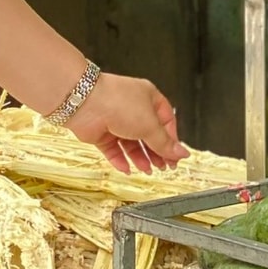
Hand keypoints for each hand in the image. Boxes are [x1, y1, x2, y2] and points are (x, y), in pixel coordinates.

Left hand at [67, 74, 187, 172]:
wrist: (85, 103)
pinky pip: (113, 149)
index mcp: (149, 99)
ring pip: (131, 144)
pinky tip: (127, 168)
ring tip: (147, 169)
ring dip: (140, 158)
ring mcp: (116, 121)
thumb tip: (182, 153)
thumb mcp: (150, 125)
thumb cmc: (118, 102)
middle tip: (163, 167)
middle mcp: (133, 109)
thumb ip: (165, 143)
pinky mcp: (101, 132)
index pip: (166, 122)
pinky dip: (120, 160)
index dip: (171, 140)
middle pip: (149, 135)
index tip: (175, 157)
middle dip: (156, 152)